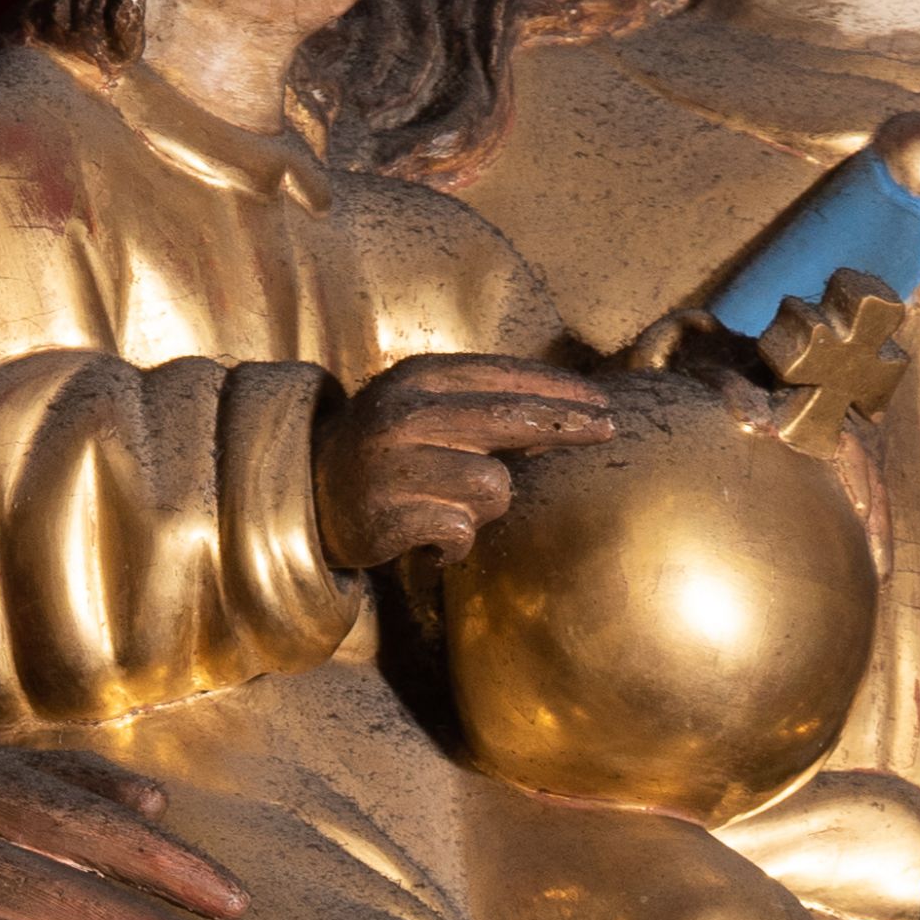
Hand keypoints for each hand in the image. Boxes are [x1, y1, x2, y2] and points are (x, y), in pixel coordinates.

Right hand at [314, 354, 614, 577]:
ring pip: (494, 485)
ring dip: (487, 505)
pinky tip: (434, 536)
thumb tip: (569, 416)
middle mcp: (406, 415)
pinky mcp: (391, 515)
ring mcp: (397, 465)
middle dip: (566, 425)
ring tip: (453, 506)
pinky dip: (457, 542)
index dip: (560, 391)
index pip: (503, 378)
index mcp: (419, 379)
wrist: (313, 495)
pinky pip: (462, 530)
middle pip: (509, 419)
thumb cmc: (392, 453)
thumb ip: (486, 408)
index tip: (603, 403)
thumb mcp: (429, 411)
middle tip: (606, 430)